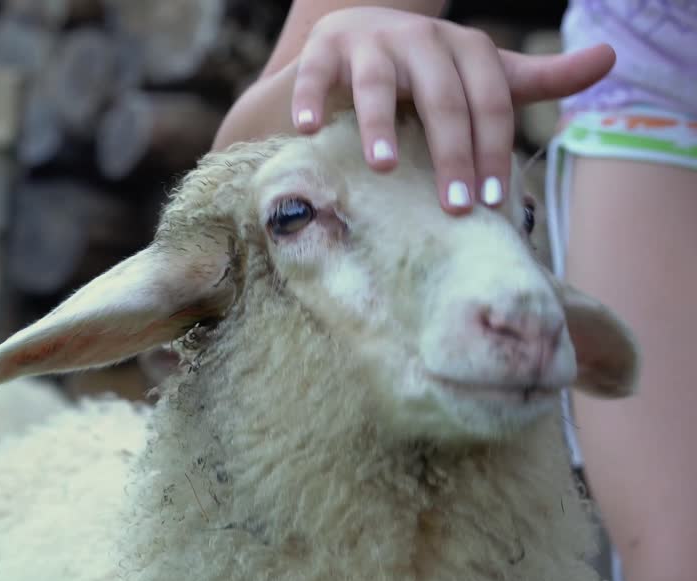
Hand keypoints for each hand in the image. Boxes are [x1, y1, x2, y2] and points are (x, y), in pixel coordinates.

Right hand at [289, 7, 614, 212]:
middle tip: (453, 207)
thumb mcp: (481, 74)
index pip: (490, 100)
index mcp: (465, 47)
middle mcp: (421, 38)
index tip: (491, 203)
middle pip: (442, 98)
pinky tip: (307, 129)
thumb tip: (610, 57)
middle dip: (451, 153)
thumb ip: (536, 77)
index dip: (494, 150)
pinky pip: (316, 73)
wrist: (357, 37)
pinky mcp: (324, 49)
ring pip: (378, 83)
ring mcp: (370, 42)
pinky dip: (310, 98)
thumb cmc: (426, 71)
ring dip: (380, 124)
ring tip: (385, 166)